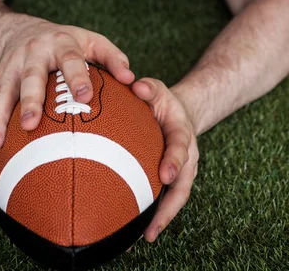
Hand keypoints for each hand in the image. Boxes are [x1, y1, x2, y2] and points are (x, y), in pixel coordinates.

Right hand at [0, 18, 133, 158]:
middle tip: (31, 124)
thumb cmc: (67, 42)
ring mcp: (10, 66)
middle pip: (30, 76)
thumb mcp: (91, 40)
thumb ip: (112, 57)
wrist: (20, 29)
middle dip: (30, 100)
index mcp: (60, 43)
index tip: (85, 97)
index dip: (77, 76)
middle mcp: (32, 53)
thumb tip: (132, 79)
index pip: (70, 58)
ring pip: (2, 92)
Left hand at [131, 78, 198, 241]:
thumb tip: (136, 86)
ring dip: (161, 220)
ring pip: (175, 200)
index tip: (166, 175)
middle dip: (169, 207)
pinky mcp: (171, 182)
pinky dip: (154, 217)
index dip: (174, 161)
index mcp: (183, 134)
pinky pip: (165, 201)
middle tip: (152, 225)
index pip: (181, 148)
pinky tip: (136, 232)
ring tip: (144, 237)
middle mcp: (187, 158)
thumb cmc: (162, 102)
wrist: (177, 113)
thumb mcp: (157, 89)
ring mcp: (181, 173)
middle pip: (182, 187)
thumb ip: (149, 88)